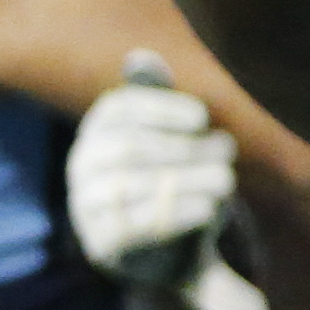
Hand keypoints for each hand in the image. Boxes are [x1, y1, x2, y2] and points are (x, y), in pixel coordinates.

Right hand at [66, 54, 235, 278]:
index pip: (118, 108)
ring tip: (225, 180)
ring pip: (134, 184)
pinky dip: (177, 213)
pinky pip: (137, 225)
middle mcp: (83, 165)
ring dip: (188, 179)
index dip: (159, 108)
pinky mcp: (103, 243)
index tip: (200, 117)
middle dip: (183, 147)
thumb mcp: (175, 141)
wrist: (170, 254)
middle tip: (226, 151)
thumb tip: (141, 55)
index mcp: (99, 131)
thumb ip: (161, 102)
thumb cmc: (176, 183)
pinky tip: (209, 208)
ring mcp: (88, 206)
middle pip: (130, 146)